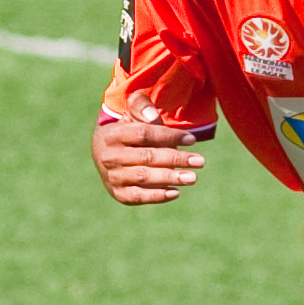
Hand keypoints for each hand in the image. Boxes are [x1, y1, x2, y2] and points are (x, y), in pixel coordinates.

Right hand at [90, 91, 205, 204]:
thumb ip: (141, 107)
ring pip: (143, 177)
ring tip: (192, 177)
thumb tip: (152, 115)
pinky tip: (175, 192)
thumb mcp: (130, 115)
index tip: (192, 139)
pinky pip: (138, 196)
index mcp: (113, 134)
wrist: (103, 154)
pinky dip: (156, 196)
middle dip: (176, 159)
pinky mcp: (118, 193)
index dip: (169, 136)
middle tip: (200, 161)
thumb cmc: (126, 132)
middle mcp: (110, 156)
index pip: (144, 134)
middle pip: (146, 157)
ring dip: (170, 178)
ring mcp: (112, 176)